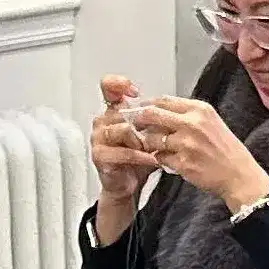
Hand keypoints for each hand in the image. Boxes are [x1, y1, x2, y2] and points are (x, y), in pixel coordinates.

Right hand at [90, 79, 154, 202]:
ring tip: (153, 148)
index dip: (119, 84)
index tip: (134, 92)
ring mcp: (98, 138)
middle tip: (158, 135)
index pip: (108, 87)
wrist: (128, 184)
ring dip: (142, 140)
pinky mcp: (99, 156)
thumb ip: (153, 117)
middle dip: (144, 124)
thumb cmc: (137, 158)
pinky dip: (140, 156)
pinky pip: (123, 152)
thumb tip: (170, 104)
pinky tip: (151, 159)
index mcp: (112, 111)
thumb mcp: (149, 132)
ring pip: (123, 130)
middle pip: (124, 112)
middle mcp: (102, 122)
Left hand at [132, 95, 268, 214]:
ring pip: (152, 139)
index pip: (163, 100)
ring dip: (150, 144)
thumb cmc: (224, 149)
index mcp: (199, 109)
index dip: (147, 105)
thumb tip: (160, 110)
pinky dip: (160, 160)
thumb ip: (187, 115)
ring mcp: (186, 144)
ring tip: (156, 148)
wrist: (238, 174)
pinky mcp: (183, 163)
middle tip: (135, 128)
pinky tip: (168, 161)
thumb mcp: (210, 122)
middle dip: (139, 121)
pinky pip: (159, 158)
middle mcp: (192, 123)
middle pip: (152, 115)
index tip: (140, 111)